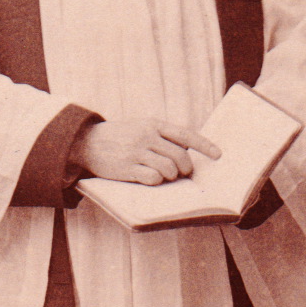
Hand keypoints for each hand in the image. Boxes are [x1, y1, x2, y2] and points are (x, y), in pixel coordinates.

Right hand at [73, 118, 220, 185]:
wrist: (86, 141)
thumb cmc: (120, 137)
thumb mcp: (141, 127)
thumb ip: (162, 137)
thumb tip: (186, 152)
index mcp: (154, 124)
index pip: (185, 135)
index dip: (204, 145)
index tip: (219, 155)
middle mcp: (147, 136)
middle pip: (180, 157)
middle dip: (185, 169)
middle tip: (180, 173)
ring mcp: (137, 152)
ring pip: (169, 169)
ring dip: (170, 177)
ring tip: (162, 176)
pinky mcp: (127, 168)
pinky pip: (153, 178)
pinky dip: (155, 181)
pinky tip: (148, 178)